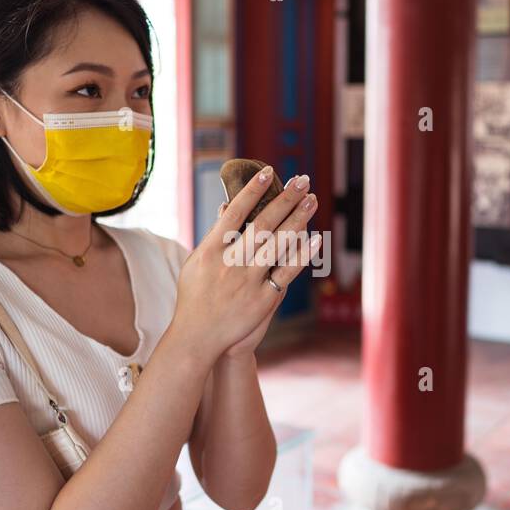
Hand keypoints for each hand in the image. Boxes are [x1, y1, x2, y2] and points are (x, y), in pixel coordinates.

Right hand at [169, 168, 320, 362]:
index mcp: (210, 251)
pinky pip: (286, 274)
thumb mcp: (195, 263)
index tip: (268, 172)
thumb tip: (225, 207)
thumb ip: (213, 236)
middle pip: (261, 224)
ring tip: (312, 199)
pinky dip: (301, 256)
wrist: (197, 337)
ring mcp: (247, 281)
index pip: (233, 213)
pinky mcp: (262, 300)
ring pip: (277, 245)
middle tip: (302, 180)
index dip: (251, 192)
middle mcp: (229, 263)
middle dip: (284, 199)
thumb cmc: (194, 297)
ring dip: (297, 219)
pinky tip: (315, 239)